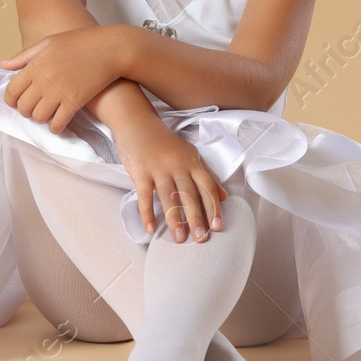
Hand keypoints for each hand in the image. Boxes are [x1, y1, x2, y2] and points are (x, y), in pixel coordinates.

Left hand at [0, 25, 124, 134]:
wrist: (110, 48)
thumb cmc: (80, 42)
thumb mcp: (49, 42)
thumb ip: (24, 56)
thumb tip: (3, 64)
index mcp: (35, 65)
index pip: (12, 90)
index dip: (10, 100)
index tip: (15, 103)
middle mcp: (44, 80)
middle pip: (24, 106)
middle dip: (25, 111)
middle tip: (32, 110)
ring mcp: (59, 92)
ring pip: (39, 117)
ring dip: (40, 119)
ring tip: (45, 116)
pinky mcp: (75, 102)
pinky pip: (58, 123)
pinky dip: (55, 127)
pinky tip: (57, 125)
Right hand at [110, 116, 229, 242]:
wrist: (137, 122)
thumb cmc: (164, 141)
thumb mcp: (190, 153)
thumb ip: (207, 174)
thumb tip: (224, 196)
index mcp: (192, 161)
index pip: (207, 186)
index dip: (213, 207)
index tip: (217, 226)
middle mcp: (177, 165)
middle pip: (189, 194)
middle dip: (197, 218)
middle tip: (201, 238)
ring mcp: (158, 168)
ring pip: (169, 196)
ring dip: (174, 219)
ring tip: (180, 238)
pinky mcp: (140, 171)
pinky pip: (144, 195)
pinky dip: (147, 213)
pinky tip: (150, 228)